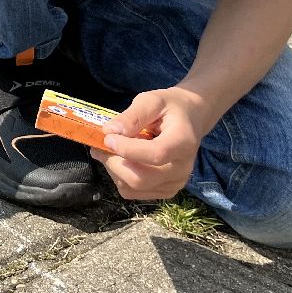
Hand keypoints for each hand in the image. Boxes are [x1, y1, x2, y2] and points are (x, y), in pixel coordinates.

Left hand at [92, 88, 207, 199]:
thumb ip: (132, 116)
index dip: (127, 149)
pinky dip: (119, 177)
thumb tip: (109, 131)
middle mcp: (182, 168)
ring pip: (133, 187)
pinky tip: (120, 159)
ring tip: (109, 149)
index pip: (155, 154)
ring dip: (113, 169)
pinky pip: (133, 192)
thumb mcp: (152, 100)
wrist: (190, 120)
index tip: (107, 138)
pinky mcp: (165, 191)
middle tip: (101, 144)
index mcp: (183, 143)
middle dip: (114, 162)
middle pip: (141, 178)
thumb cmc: (169, 107)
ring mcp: (175, 183)